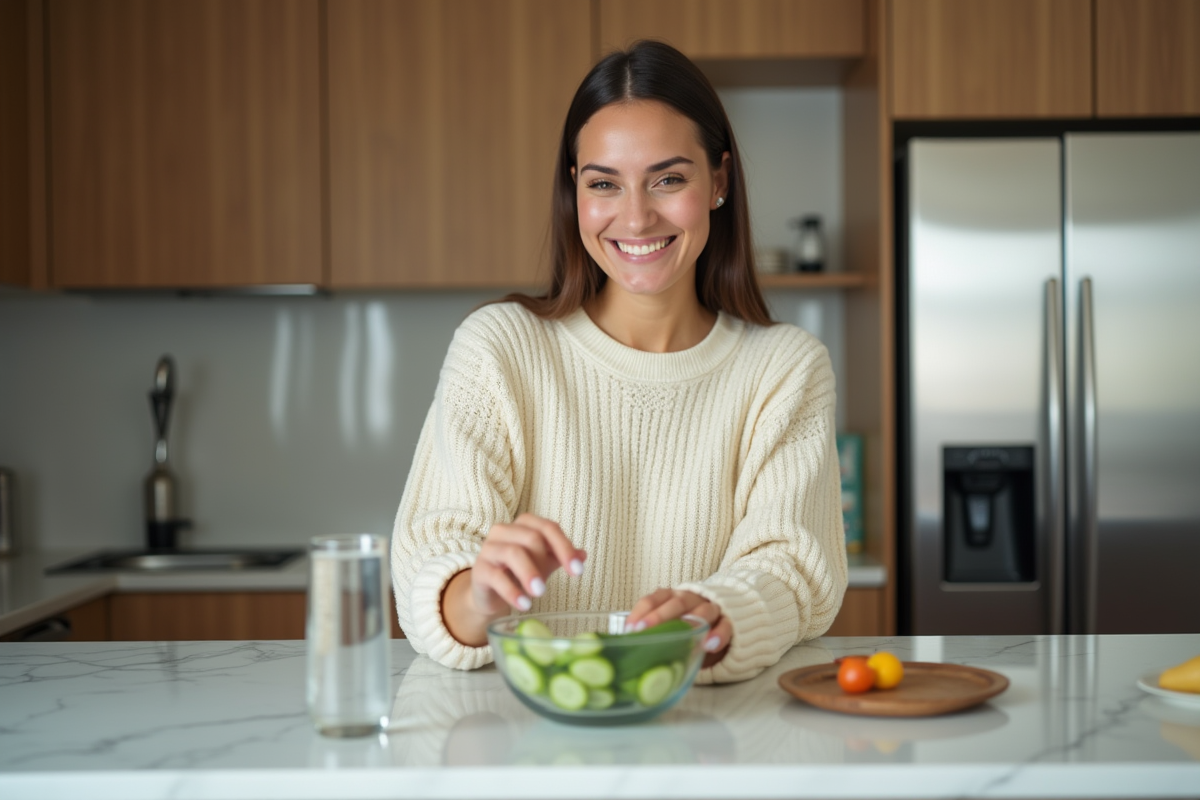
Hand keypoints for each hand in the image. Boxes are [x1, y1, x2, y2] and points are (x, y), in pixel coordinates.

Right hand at [443, 513, 585, 645]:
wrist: (490, 593)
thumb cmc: (518, 572)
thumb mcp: (543, 563)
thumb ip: (561, 557)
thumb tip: (583, 554)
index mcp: (523, 524)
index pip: (548, 528)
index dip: (565, 547)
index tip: (578, 571)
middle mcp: (504, 531)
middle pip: (531, 538)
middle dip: (545, 561)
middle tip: (554, 584)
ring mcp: (489, 548)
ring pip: (513, 553)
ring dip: (530, 573)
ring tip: (540, 593)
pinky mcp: (479, 569)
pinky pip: (497, 576)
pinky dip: (512, 591)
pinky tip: (524, 604)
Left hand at [625, 588, 731, 667]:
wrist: (726, 618)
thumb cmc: (689, 625)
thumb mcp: (672, 627)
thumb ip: (656, 634)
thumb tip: (632, 649)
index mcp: (672, 597)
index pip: (654, 599)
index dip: (641, 612)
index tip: (630, 629)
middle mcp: (691, 598)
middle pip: (676, 603)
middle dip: (659, 616)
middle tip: (645, 631)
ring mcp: (711, 608)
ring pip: (702, 611)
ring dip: (690, 623)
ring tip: (680, 637)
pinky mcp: (729, 621)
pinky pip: (726, 625)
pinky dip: (718, 634)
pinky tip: (709, 644)